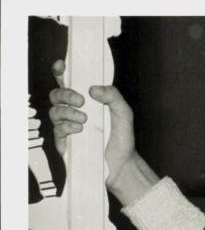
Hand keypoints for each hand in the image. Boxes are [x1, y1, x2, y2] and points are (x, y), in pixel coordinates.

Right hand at [47, 60, 156, 204]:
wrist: (122, 164)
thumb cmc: (122, 138)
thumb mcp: (123, 113)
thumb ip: (113, 96)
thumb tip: (92, 89)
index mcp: (86, 101)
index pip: (67, 82)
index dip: (60, 72)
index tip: (61, 66)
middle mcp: (73, 111)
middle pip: (56, 94)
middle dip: (65, 94)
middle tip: (81, 101)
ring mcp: (67, 126)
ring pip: (55, 111)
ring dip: (68, 112)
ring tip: (84, 119)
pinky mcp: (64, 142)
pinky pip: (58, 130)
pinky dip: (67, 126)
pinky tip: (80, 129)